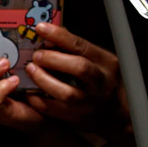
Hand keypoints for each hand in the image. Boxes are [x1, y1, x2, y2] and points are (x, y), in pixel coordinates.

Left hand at [24, 23, 128, 137]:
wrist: (118, 112)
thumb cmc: (105, 79)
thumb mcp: (101, 60)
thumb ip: (79, 49)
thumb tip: (51, 34)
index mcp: (106, 63)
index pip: (82, 46)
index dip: (60, 36)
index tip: (41, 28)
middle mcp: (100, 82)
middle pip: (79, 68)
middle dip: (54, 59)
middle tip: (36, 55)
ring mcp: (90, 102)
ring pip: (67, 93)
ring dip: (44, 80)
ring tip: (31, 70)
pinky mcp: (78, 118)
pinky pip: (55, 110)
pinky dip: (39, 100)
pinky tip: (29, 92)